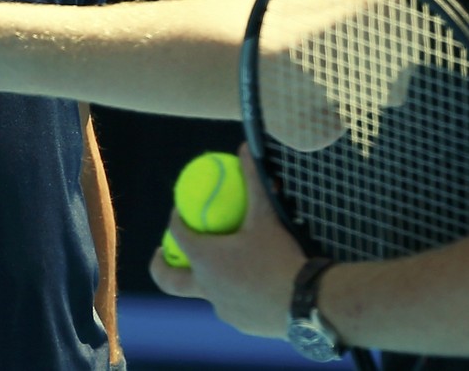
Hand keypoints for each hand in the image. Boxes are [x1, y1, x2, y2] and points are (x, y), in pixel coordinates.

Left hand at [148, 145, 305, 338]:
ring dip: (204, 278)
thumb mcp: (266, 215)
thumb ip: (253, 181)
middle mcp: (206, 287)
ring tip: (218, 265)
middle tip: (161, 253)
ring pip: (204, 291)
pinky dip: (232, 291)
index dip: (174, 220)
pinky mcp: (240, 322)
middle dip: (161, 266)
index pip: (176, 235)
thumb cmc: (281, 256)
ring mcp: (222, 308)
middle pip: (170, 279)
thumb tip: (243, 147)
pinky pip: (230, 304)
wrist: (307, 304)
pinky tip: (252, 283)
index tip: (179, 211)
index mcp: (205, 259)